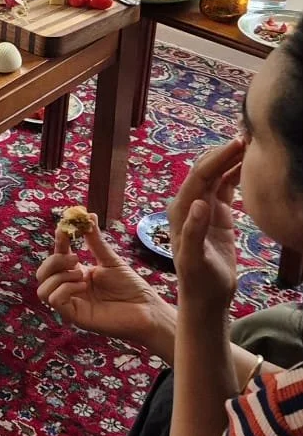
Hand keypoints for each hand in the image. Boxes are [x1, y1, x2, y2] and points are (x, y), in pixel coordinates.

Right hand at [36, 219, 172, 353]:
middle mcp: (70, 288)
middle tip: (75, 258)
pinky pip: (54, 300)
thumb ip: (95, 241)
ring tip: (82, 275)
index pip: (57, 257)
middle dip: (54, 261)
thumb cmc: (130, 286)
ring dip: (59, 277)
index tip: (64, 229)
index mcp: (77, 274)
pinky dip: (65, 289)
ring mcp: (72, 303)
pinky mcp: (75, 316)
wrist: (146, 309)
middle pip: (42, 274)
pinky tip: (83, 286)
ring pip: (43, 289)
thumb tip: (89, 215)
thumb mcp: (110, 260)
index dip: (58, 242)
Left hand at [169, 140, 242, 319]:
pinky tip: (251, 165)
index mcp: (182, 210)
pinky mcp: (218, 215)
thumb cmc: (198, 281)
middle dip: (225, 152)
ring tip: (253, 144)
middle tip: (250, 136)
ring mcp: (204, 208)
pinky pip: (226, 187)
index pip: (199, 175)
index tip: (239, 143)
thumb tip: (200, 203)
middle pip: (207, 169)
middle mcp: (190, 204)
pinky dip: (237, 174)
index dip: (218, 157)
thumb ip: (194, 231)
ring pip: (217, 175)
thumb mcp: (194, 260)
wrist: (205, 299)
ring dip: (232, 159)